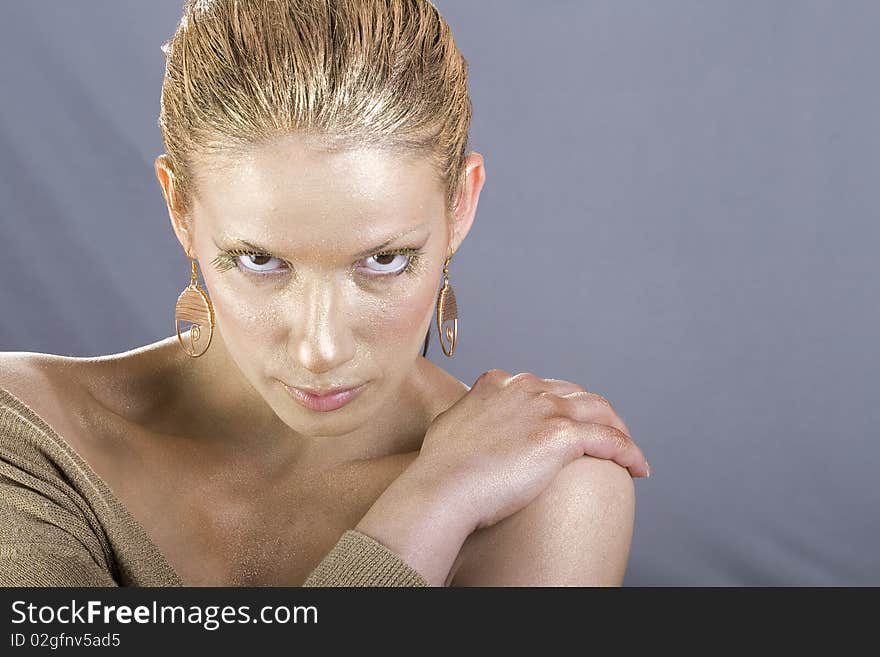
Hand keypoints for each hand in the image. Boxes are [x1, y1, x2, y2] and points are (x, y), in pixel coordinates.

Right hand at [407, 368, 648, 532]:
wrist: (443, 486)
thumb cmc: (440, 467)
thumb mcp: (450, 426)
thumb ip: (468, 416)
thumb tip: (471, 423)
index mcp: (499, 383)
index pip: (544, 387)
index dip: (562, 406)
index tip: (568, 424)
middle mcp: (526, 388)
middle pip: (576, 394)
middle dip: (594, 414)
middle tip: (605, 437)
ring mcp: (545, 408)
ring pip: (600, 410)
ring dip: (619, 429)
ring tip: (628, 452)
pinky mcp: (561, 434)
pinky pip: (610, 440)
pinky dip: (629, 452)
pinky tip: (638, 468)